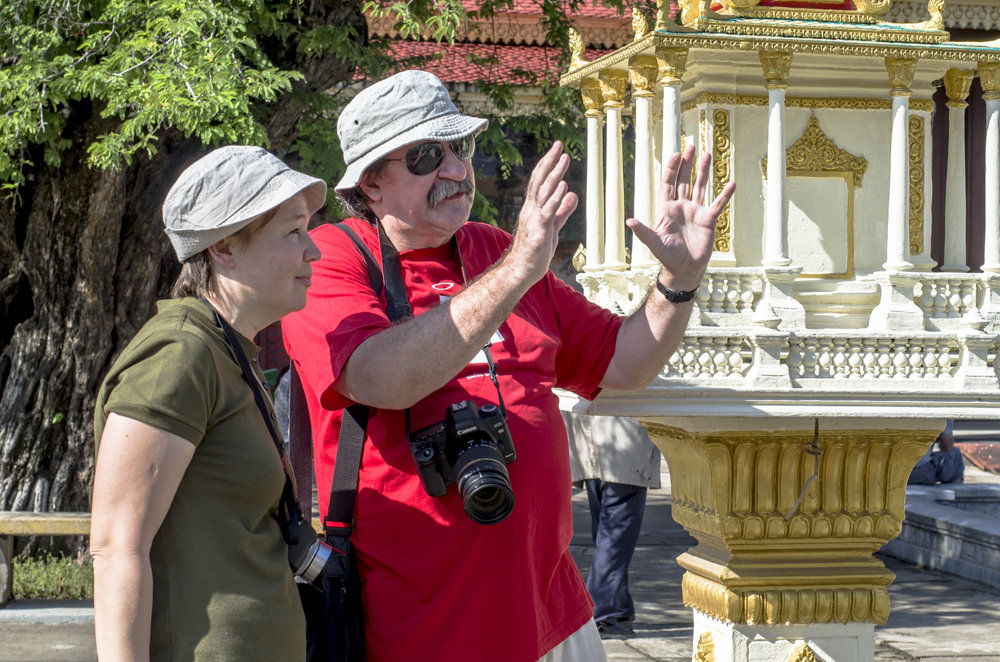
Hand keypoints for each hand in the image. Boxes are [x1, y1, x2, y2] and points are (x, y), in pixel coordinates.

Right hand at [506, 141, 578, 283]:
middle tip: (559, 145)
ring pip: (544, 192)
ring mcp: (534, 219)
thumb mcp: (553, 227)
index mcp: (533, 208)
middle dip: (550, 162)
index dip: (548, 165)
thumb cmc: (535, 251)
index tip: (557, 151)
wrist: (521, 271)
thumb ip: (562, 211)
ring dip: (555, 174)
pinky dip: (555, 198)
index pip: (539, 182)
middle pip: (539, 181)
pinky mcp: (539, 230)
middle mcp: (530, 209)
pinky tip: (564, 186)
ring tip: (565, 159)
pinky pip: (548, 211)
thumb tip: (572, 194)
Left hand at [626, 145, 734, 290]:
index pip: (668, 183)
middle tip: (692, 146)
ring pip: (700, 186)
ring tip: (708, 154)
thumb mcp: (654, 243)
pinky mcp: (709, 220)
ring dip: (704, 171)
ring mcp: (695, 211)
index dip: (672, 169)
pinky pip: (718, 204)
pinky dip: (725, 195)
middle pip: (684, 180)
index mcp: (667, 209)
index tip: (677, 154)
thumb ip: (643, 231)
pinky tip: (731, 183)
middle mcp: (681, 206)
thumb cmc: (667, 257)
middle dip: (687, 163)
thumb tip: (628, 222)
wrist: (684, 269)